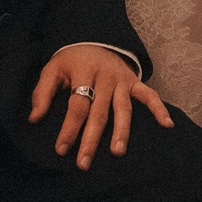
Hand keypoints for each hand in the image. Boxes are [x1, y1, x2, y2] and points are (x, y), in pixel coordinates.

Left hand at [29, 45, 171, 169]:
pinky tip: (167, 125)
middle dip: (91, 139)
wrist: (93, 38)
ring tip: (117, 152)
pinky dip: (159, 108)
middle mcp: (105, 76)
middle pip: (99, 112)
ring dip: (121, 131)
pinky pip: (149, 95)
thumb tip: (34, 119)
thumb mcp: (52, 69)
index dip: (69, 128)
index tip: (61, 149)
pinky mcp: (134, 81)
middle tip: (84, 163)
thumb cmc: (71, 61)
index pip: (77, 105)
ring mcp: (122, 79)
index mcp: (83, 71)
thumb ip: (42, 93)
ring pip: (122, 109)